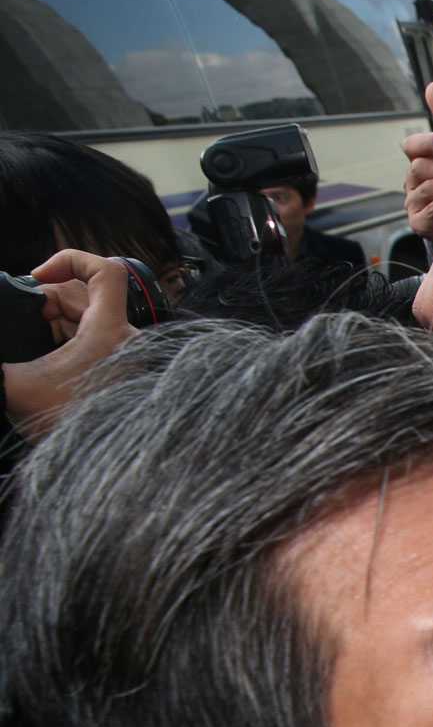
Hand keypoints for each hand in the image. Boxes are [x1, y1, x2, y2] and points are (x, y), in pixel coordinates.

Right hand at [2, 250, 138, 436]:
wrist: (93, 467)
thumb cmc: (63, 427)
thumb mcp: (12, 386)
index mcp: (110, 333)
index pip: (104, 270)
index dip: (68, 259)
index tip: (37, 276)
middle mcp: (126, 340)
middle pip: (84, 295)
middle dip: (45, 300)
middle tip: (21, 319)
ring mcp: (125, 355)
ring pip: (85, 317)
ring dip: (51, 320)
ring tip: (30, 342)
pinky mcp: (119, 369)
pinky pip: (91, 337)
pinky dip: (63, 338)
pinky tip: (42, 355)